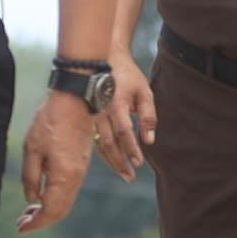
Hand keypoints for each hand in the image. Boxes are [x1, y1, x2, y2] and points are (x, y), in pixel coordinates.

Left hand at [19, 92, 94, 232]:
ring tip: (29, 211)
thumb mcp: (32, 148)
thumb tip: (32, 199)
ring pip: (66, 203)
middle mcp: (76, 178)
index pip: (50, 210)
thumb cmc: (51, 121)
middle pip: (60, 211)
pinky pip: (70, 192)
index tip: (20, 227)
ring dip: (48, 211)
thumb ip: (31, 177)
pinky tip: (42, 196)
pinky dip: (56, 200)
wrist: (76, 101)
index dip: (35, 223)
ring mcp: (81, 172)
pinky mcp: (81, 165)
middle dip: (41, 220)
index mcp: (64, 176)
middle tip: (22, 222)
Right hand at [93, 61, 156, 178]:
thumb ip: (149, 116)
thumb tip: (150, 140)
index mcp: (116, 104)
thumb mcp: (144, 91)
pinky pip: (93, 138)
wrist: (101, 60)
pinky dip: (102, 152)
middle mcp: (101, 112)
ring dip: (111, 160)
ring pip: (98, 143)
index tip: (139, 163)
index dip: (131, 149)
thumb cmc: (127, 75)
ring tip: (124, 174)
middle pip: (108, 143)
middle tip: (130, 177)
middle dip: (120, 162)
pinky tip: (111, 161)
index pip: (124, 132)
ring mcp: (91, 115)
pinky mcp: (86, 117)